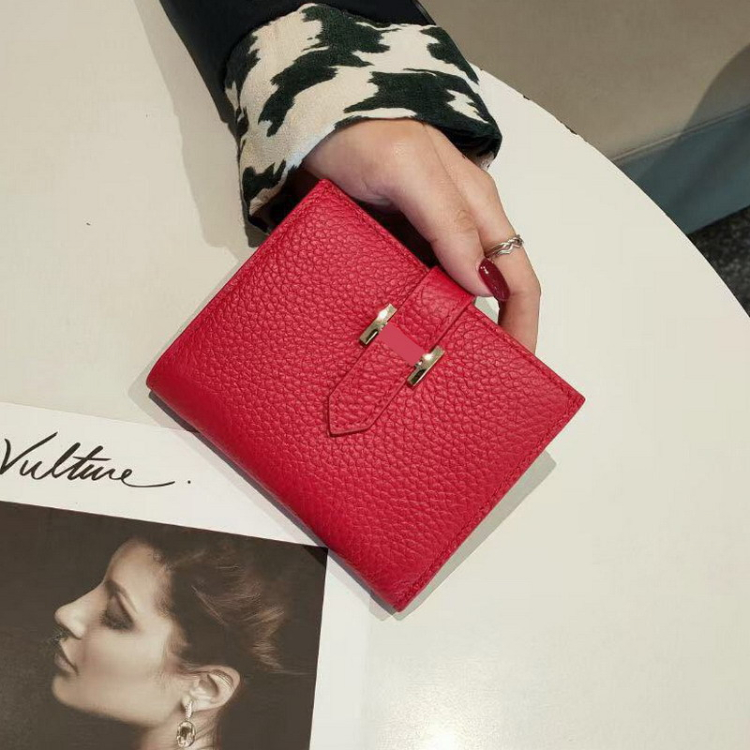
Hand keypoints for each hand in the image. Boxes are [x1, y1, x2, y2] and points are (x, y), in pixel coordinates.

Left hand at [297, 118, 541, 352]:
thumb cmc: (364, 134)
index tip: (516, 369)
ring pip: (446, 299)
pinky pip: (409, 292)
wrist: (311, 123)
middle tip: (468, 383)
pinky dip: (409, 320)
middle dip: (487, 339)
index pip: (516, 278)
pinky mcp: (390, 251)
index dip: (523, 325)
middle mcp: (456, 232)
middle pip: (486, 296)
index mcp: (477, 211)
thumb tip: (483, 287)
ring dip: (444, 334)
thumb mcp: (411, 171)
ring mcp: (422, 244)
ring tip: (432, 374)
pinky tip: (396, 343)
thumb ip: (450, 222)